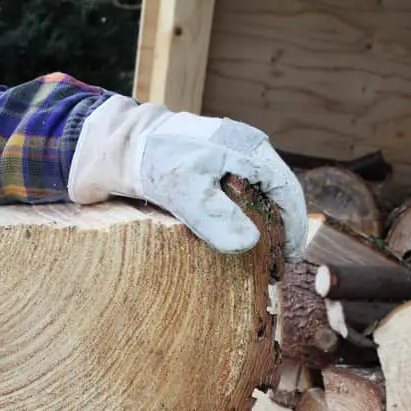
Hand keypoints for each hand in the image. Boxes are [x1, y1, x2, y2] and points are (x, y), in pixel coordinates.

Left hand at [68, 96, 307, 259]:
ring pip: (254, 199)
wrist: (116, 144)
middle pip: (275, 196)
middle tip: (272, 267)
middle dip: (277, 232)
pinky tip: (226, 242)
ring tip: (252, 260)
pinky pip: (231, 200)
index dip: (295, 228)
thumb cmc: (152, 160)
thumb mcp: (184, 189)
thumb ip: (215, 216)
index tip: (290, 260)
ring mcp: (227, 162)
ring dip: (255, 229)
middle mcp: (244, 153)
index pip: (288, 191)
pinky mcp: (208, 172)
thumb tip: (250, 244)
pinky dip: (234, 222)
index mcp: (249, 149)